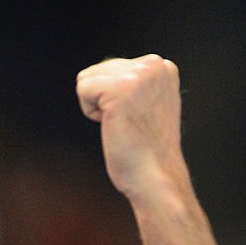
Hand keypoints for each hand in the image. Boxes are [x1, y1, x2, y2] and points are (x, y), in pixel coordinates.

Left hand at [76, 55, 187, 203]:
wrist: (155, 179)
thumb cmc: (147, 154)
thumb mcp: (148, 106)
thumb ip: (136, 84)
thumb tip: (110, 71)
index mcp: (163, 68)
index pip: (115, 67)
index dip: (117, 100)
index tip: (139, 121)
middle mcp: (154, 65)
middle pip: (99, 69)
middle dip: (106, 101)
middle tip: (130, 127)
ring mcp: (138, 75)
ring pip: (88, 78)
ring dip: (99, 107)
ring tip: (123, 126)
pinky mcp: (119, 88)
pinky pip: (82, 89)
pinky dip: (91, 113)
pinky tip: (113, 127)